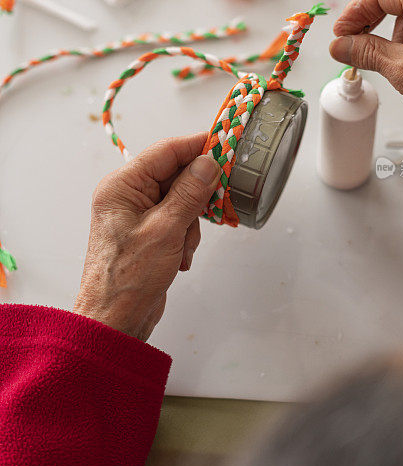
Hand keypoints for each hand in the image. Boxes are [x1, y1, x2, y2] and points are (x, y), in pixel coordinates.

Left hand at [74, 133, 219, 341]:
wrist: (115, 321)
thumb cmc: (127, 278)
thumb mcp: (165, 230)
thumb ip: (189, 193)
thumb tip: (208, 163)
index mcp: (122, 186)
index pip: (165, 151)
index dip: (196, 147)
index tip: (225, 145)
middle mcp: (127, 196)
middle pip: (175, 176)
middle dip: (195, 197)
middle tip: (212, 206)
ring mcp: (137, 215)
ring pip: (181, 200)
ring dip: (190, 224)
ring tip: (181, 247)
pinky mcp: (148, 233)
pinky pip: (177, 221)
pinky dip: (184, 237)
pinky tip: (178, 258)